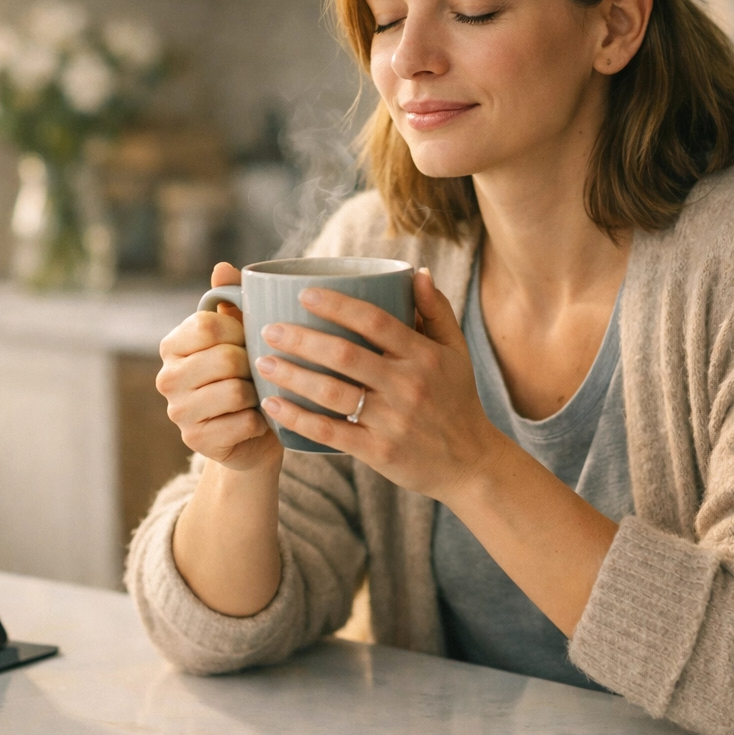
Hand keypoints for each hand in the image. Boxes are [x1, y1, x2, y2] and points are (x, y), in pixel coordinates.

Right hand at [157, 262, 283, 474]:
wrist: (254, 432)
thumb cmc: (248, 373)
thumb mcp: (242, 332)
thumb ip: (231, 298)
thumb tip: (221, 267)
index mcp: (172, 344)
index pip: (208, 325)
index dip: (240, 330)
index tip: (250, 339)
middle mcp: (167, 378)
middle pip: (224, 358)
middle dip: (253, 364)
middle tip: (259, 371)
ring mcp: (178, 412)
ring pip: (235, 391)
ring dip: (258, 393)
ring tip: (259, 394)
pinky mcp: (196, 442)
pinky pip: (243, 422)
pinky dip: (260, 421)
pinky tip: (257, 420)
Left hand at [253, 268, 508, 500]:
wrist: (471, 463)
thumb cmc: (457, 399)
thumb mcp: (456, 351)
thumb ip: (436, 310)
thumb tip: (417, 272)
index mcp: (424, 355)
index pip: (375, 321)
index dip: (338, 305)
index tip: (305, 293)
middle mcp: (408, 385)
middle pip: (345, 356)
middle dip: (301, 339)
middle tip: (268, 329)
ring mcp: (393, 420)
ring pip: (333, 394)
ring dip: (293, 376)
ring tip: (262, 362)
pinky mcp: (379, 452)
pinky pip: (331, 433)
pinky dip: (298, 419)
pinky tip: (273, 405)